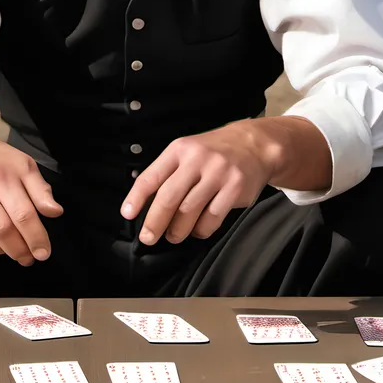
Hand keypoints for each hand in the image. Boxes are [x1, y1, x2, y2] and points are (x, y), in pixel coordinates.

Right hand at [0, 124, 62, 264]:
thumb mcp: (24, 165)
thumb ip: (40, 189)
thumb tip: (56, 212)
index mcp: (12, 172)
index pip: (27, 210)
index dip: (37, 235)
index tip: (45, 251)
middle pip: (10, 224)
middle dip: (25, 246)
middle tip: (34, 257)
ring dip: (9, 250)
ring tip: (20, 256)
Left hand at [120, 121, 277, 244]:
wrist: (255, 144)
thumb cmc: (214, 152)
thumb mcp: (188, 151)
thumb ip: (168, 172)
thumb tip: (144, 204)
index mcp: (180, 149)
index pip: (151, 176)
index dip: (136, 198)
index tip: (128, 215)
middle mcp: (197, 159)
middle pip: (169, 197)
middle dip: (154, 222)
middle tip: (148, 237)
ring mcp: (218, 173)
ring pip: (189, 211)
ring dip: (177, 230)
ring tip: (173, 235)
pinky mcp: (235, 188)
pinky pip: (212, 218)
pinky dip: (201, 229)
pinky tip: (197, 230)